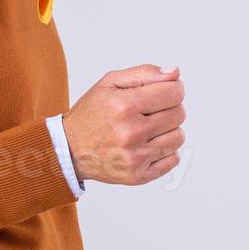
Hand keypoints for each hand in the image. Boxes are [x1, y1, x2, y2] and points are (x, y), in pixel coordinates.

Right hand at [61, 64, 185, 185]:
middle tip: (152, 110)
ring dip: (168, 129)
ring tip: (149, 128)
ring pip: (179, 137)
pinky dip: (165, 150)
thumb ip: (145, 73)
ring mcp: (136, 157)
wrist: (69, 150)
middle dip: (169, 108)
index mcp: (124, 106)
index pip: (174, 93)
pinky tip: (148, 144)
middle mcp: (131, 132)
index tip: (165, 91)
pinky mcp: (139, 175)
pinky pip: (173, 159)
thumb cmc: (91, 113)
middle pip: (179, 114)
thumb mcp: (110, 83)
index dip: (173, 88)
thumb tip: (175, 74)